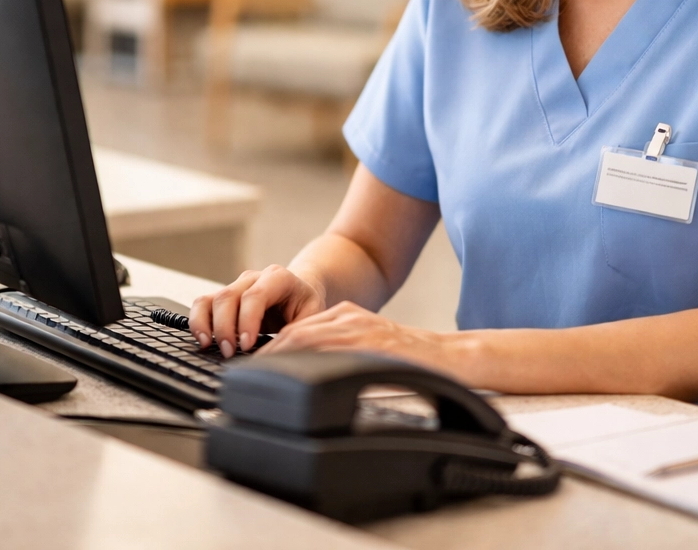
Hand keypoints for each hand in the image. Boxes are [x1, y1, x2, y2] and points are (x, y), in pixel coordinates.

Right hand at [190, 264, 325, 357]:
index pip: (255, 295)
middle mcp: (253, 278)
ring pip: (211, 299)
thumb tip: (284, 357)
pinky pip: (203, 304)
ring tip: (208, 346)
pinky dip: (198, 322)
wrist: (300, 291)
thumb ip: (298, 334)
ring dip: (206, 324)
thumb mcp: (311, 317)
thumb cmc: (305, 305)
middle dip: (225, 327)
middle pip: (228, 296)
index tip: (247, 345)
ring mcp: (236, 286)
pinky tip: (203, 340)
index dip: (248, 320)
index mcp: (278, 278)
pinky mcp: (223, 297)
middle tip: (229, 352)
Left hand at [263, 301, 456, 375]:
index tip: (254, 367)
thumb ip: (341, 357)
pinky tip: (292, 376)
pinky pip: (331, 350)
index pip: (298, 331)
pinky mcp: (371, 341)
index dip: (272, 349)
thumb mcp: (369, 352)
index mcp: (346, 318)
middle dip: (268, 353)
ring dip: (278, 358)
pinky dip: (306, 361)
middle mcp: (349, 318)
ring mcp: (359, 328)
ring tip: (258, 377)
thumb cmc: (413, 361)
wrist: (451, 357)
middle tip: (246, 375)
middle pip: (295, 332)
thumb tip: (307, 379)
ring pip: (306, 338)